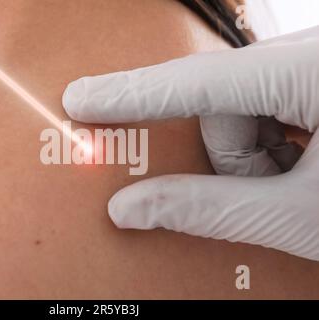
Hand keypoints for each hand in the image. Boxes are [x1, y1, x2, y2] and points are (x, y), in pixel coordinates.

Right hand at [62, 26, 318, 260]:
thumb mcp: (298, 217)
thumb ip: (210, 210)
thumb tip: (129, 208)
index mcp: (314, 72)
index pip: (201, 79)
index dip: (134, 92)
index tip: (82, 99)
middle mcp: (312, 55)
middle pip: (224, 96)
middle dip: (228, 154)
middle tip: (257, 188)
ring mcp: (312, 64)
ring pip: (243, 101)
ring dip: (250, 151)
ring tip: (289, 183)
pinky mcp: (313, 79)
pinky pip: (263, 100)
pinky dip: (264, 139)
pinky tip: (295, 166)